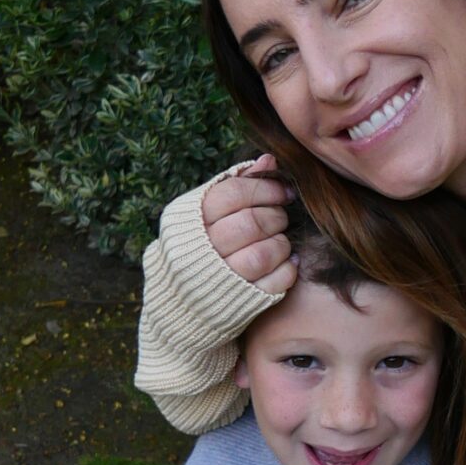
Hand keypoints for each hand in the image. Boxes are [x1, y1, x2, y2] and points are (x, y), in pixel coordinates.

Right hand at [202, 154, 296, 292]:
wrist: (178, 298)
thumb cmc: (198, 243)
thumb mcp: (204, 210)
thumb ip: (234, 184)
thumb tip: (269, 161)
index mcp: (190, 221)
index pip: (232, 194)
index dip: (265, 189)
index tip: (283, 191)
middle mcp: (203, 250)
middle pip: (250, 223)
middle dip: (275, 216)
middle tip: (279, 216)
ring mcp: (221, 279)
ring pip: (263, 255)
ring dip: (280, 243)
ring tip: (279, 239)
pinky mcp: (240, 303)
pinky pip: (274, 284)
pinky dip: (287, 270)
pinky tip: (285, 261)